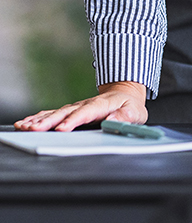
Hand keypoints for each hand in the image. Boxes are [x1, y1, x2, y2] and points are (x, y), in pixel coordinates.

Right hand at [14, 81, 147, 131]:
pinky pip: (53, 114)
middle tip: (34, 129)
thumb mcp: (135, 112)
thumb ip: (125, 117)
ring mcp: (77, 107)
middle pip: (66, 112)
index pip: (87, 112)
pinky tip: (26, 123)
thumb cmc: (130, 105)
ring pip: (56, 113)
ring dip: (39, 120)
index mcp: (102, 104)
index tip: (62, 128)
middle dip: (49, 121)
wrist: (126, 92)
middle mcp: (86, 104)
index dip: (74, 120)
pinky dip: (38, 118)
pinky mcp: (71, 111)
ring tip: (24, 126)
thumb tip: (113, 121)